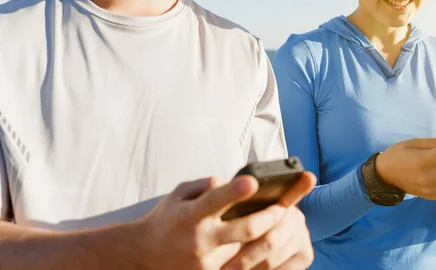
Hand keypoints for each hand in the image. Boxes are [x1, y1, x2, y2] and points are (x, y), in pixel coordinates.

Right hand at [135, 172, 314, 269]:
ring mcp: (206, 261)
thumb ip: (206, 185)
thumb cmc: (166, 219)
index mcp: (191, 214)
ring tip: (285, 227)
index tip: (253, 182)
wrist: (142, 255)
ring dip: (267, 238)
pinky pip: (239, 266)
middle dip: (269, 217)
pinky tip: (266, 250)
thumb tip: (230, 181)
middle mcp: (200, 238)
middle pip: (244, 229)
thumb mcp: (179, 194)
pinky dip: (253, 257)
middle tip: (286, 207)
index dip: (234, 191)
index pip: (215, 200)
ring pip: (247, 250)